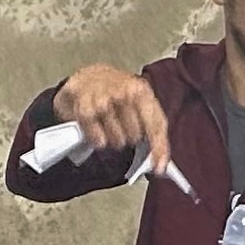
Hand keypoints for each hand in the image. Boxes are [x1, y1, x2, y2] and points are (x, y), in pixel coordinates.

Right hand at [56, 62, 173, 177]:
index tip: (158, 167)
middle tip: (122, 127)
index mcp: (141, 91)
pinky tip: (98, 132)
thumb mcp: (141, 104)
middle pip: (134, 136)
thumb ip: (155, 130)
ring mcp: (103, 99)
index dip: (158, 149)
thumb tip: (160, 162)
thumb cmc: (118, 94)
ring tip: (109, 126)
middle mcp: (123, 92)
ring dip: (112, 139)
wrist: (88, 77)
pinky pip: (97, 139)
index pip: (155, 125)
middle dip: (129, 137)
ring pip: (116, 140)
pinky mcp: (85, 107)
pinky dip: (97, 140)